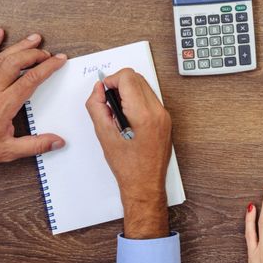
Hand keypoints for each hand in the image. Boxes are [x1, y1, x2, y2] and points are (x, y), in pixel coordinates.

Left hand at [0, 29, 67, 177]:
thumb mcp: (7, 152)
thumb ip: (35, 145)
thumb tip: (56, 142)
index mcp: (3, 106)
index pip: (31, 79)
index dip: (48, 67)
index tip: (58, 60)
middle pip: (16, 63)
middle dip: (35, 54)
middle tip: (47, 53)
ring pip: (1, 58)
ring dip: (19, 46)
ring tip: (33, 39)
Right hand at [85, 68, 171, 238]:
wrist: (145, 185)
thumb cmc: (127, 167)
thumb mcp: (104, 135)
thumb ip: (97, 107)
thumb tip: (98, 89)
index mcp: (143, 115)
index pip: (128, 77)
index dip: (111, 80)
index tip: (104, 92)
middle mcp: (158, 112)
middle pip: (137, 78)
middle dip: (119, 84)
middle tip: (109, 102)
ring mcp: (164, 116)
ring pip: (144, 86)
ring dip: (128, 92)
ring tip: (117, 112)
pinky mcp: (165, 120)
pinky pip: (150, 98)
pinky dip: (136, 100)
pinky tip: (127, 117)